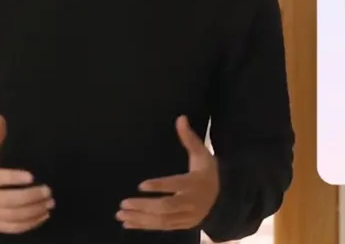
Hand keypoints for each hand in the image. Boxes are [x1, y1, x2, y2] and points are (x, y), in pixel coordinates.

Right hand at [0, 115, 53, 233]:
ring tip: (50, 202)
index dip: (14, 178)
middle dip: (30, 197)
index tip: (31, 176)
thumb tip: (0, 118)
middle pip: (8, 201)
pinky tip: (44, 215)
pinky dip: (30, 224)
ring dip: (34, 211)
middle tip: (48, 190)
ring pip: (13, 216)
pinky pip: (13, 228)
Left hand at [117, 116, 219, 230]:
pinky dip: (144, 226)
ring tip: (120, 214)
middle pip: (167, 207)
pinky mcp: (182, 225)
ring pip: (162, 221)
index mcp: (195, 183)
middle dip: (144, 206)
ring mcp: (187, 216)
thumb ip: (189, 138)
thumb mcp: (202, 154)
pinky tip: (128, 223)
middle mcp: (191, 202)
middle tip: (123, 202)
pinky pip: (162, 227)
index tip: (141, 185)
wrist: (224, 198)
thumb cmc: (208, 172)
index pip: (176, 185)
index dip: (160, 186)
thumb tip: (180, 118)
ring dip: (140, 218)